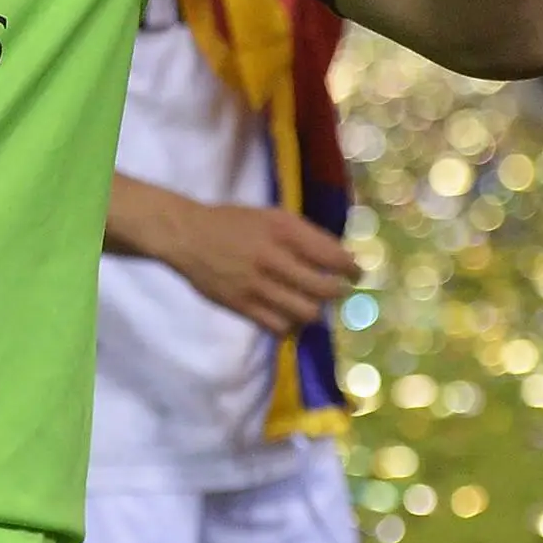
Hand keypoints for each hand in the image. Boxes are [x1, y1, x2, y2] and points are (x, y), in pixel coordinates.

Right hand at [157, 198, 359, 337]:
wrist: (187, 236)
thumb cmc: (233, 222)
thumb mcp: (270, 215)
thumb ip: (303, 235)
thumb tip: (338, 257)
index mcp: (283, 230)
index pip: (334, 256)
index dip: (352, 269)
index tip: (355, 273)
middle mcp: (274, 258)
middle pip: (325, 289)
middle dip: (338, 292)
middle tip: (338, 290)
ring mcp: (258, 285)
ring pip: (306, 313)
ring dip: (315, 309)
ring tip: (312, 303)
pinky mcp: (243, 306)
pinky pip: (280, 327)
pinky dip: (291, 325)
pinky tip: (289, 316)